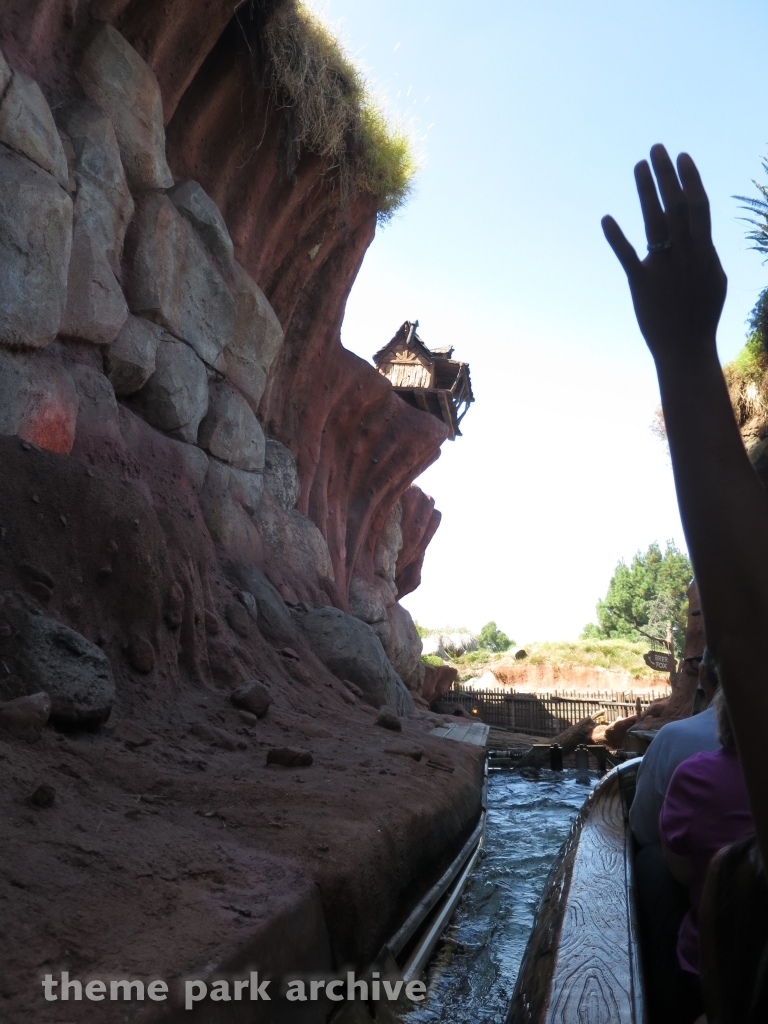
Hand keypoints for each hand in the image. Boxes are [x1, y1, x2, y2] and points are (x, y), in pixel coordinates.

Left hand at [602, 145, 726, 368]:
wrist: (686, 347)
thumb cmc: (701, 315)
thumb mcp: (714, 279)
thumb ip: (708, 254)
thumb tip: (704, 237)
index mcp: (704, 250)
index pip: (698, 205)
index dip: (690, 178)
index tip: (681, 157)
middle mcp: (685, 253)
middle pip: (676, 204)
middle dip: (666, 174)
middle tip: (656, 148)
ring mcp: (664, 267)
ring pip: (654, 221)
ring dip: (646, 190)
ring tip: (638, 165)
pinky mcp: (642, 283)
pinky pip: (628, 256)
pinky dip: (616, 237)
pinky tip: (606, 218)